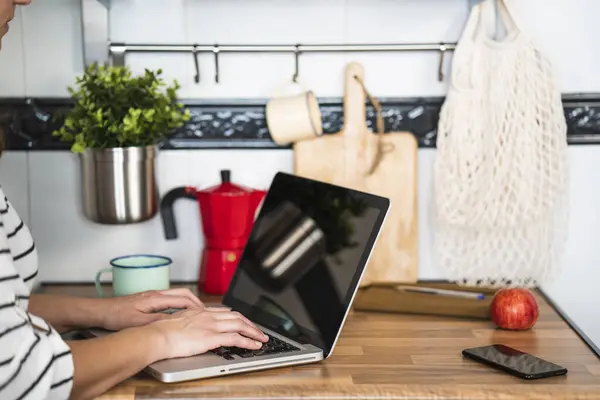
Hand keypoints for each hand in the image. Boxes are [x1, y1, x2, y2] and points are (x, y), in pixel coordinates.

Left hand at [100, 288, 203, 330]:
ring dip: (188, 302)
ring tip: (195, 313)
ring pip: (176, 295)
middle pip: (183, 293)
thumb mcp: (137, 322)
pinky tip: (178, 313)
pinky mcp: (148, 299)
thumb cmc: (116, 316)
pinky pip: (169, 298)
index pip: (183, 299)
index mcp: (156, 298)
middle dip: (196, 301)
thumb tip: (174, 322)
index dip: (195, 306)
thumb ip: (156, 321)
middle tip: (204, 312)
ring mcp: (152, 295)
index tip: (204, 314)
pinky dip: (179, 304)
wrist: (101, 311)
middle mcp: (156, 294)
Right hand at [149, 308, 269, 359]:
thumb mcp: (178, 322)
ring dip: (253, 332)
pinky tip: (254, 345)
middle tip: (258, 330)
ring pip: (240, 324)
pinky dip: (248, 341)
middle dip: (250, 323)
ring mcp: (211, 326)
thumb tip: (191, 328)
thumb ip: (188, 322)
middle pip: (236, 316)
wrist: (156, 336)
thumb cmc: (161, 332)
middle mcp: (208, 315)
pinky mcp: (211, 337)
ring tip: (261, 338)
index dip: (237, 317)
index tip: (244, 322)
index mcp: (200, 311)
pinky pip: (235, 338)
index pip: (225, 311)